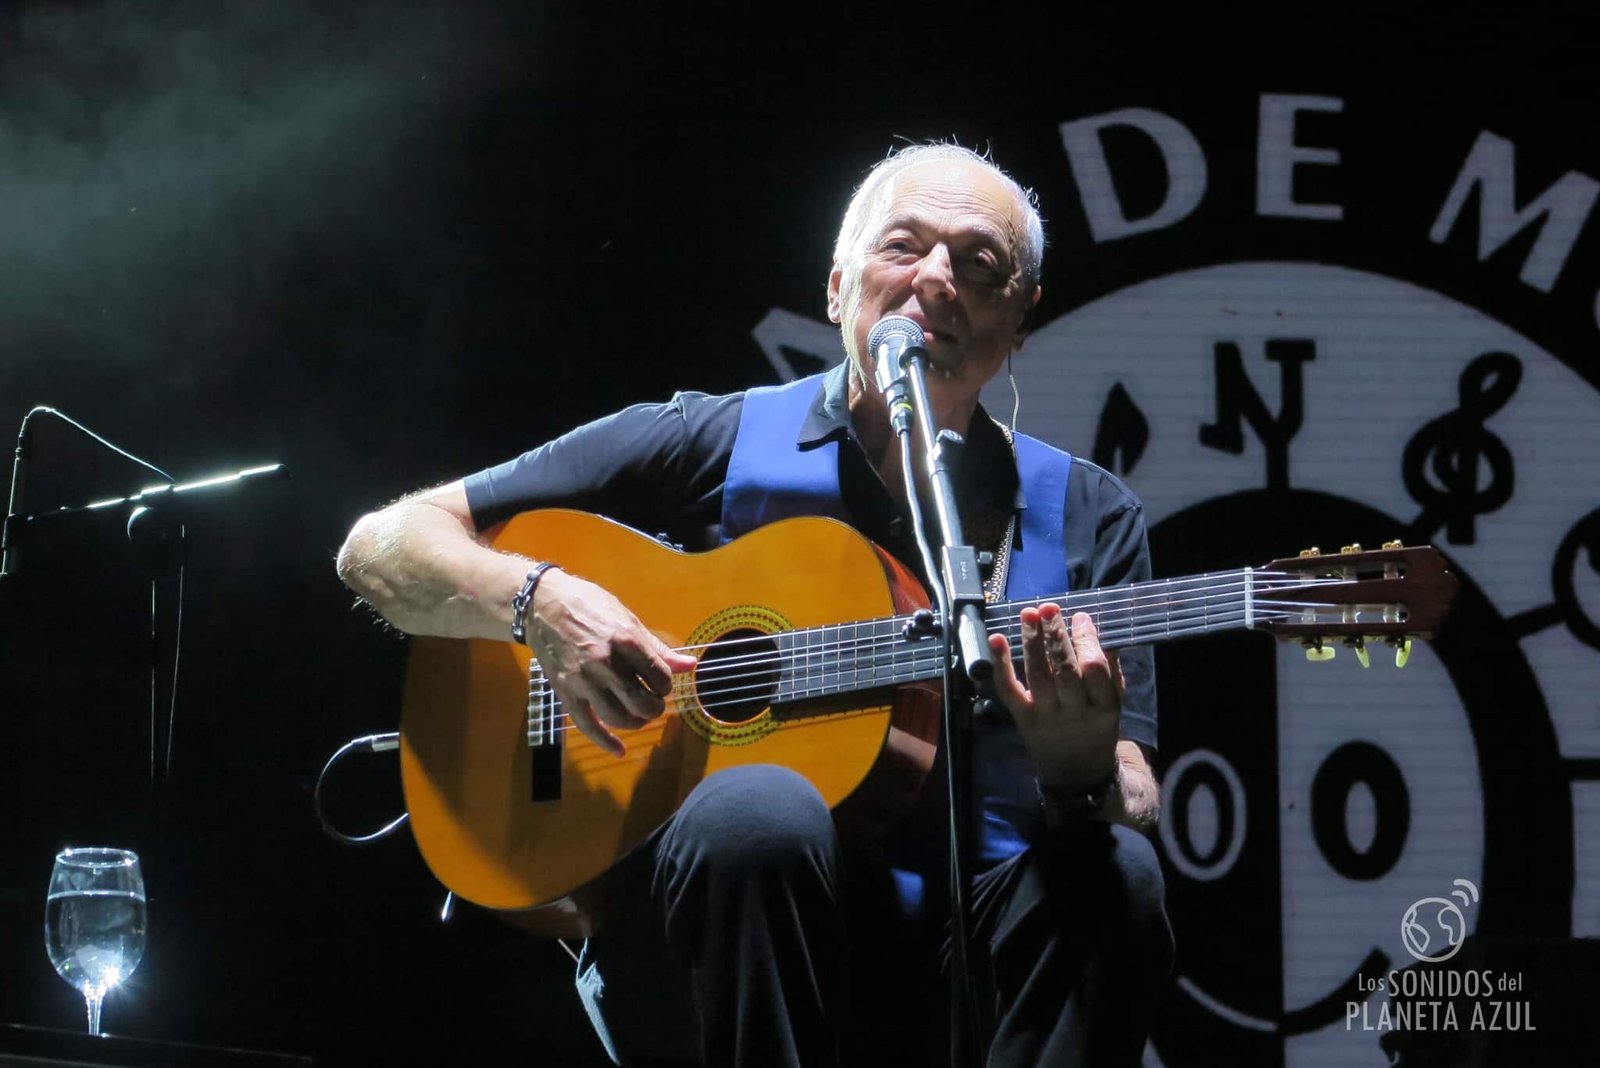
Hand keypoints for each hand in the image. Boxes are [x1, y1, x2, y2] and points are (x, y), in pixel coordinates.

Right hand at [527, 569, 697, 756]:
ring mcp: (584, 680)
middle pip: (641, 702)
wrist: (542, 605)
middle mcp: (606, 663)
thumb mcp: (627, 619)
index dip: (665, 686)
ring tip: (638, 716)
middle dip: (654, 709)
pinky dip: (605, 742)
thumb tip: (689, 666)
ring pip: (618, 717)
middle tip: (653, 704)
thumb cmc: (589, 605)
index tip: (660, 684)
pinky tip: (619, 750)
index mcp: (626, 640)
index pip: (659, 677)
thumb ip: (657, 648)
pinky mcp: (566, 692)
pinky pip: (587, 725)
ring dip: (635, 722)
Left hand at [989, 604, 1121, 791]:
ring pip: (1037, 676)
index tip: (1080, 616)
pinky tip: (997, 639)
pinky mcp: (1023, 719)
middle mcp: (1074, 713)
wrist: (1077, 773)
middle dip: (1056, 637)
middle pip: (1064, 671)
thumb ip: (1109, 670)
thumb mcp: (1114, 704)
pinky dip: (1001, 664)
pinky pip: (1009, 690)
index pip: (1094, 670)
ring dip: (1031, 642)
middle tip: (1049, 607)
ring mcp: (1046, 717)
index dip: (1086, 641)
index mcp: (1104, 707)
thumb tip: (1099, 630)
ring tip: (1029, 614)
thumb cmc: (1096, 728)